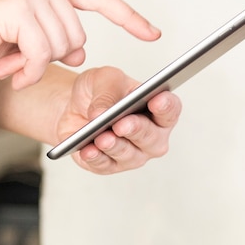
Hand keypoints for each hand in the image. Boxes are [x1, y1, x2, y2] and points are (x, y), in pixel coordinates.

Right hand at [0, 0, 160, 89]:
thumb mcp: (27, 40)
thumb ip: (57, 41)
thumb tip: (80, 55)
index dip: (129, 18)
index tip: (153, 33)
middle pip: (79, 37)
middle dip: (54, 59)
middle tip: (22, 63)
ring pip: (63, 47)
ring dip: (37, 66)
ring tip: (11, 62)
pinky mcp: (18, 7)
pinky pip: (42, 54)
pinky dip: (29, 71)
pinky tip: (9, 70)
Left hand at [57, 67, 181, 174]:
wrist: (74, 104)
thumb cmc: (100, 90)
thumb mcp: (103, 79)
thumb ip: (106, 93)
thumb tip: (101, 114)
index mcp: (158, 109)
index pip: (170, 110)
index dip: (166, 107)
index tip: (157, 100)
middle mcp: (152, 136)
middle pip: (152, 138)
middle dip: (137, 130)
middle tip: (122, 124)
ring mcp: (133, 154)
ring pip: (129, 155)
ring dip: (115, 146)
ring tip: (102, 138)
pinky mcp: (110, 165)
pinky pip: (105, 165)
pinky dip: (96, 157)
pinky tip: (88, 150)